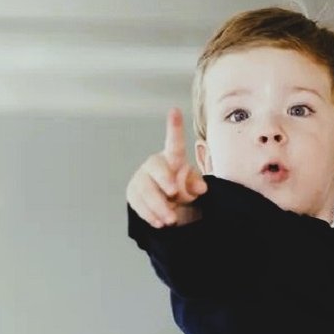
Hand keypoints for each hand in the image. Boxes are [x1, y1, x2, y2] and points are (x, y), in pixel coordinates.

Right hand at [126, 107, 208, 227]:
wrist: (167, 208)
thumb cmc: (183, 190)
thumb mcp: (193, 187)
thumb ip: (195, 184)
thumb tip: (200, 187)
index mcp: (172, 158)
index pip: (174, 142)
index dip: (174, 127)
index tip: (175, 110)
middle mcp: (154, 165)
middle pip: (156, 168)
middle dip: (165, 180)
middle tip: (175, 194)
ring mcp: (141, 178)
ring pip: (146, 190)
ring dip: (159, 206)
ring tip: (171, 220)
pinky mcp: (133, 193)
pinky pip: (139, 204)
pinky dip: (150, 215)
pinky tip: (160, 223)